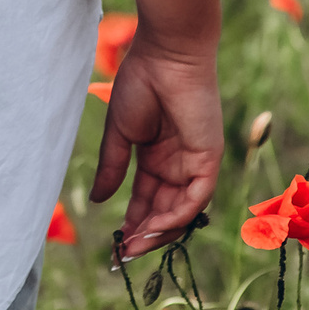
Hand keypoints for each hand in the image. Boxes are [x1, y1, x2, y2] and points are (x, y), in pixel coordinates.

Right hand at [87, 40, 220, 261]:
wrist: (165, 54)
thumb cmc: (140, 83)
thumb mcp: (119, 133)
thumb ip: (112, 168)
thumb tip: (99, 202)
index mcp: (157, 157)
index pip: (147, 200)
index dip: (133, 222)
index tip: (115, 245)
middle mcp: (178, 165)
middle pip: (165, 211)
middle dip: (145, 234)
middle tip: (123, 254)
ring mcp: (195, 163)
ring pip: (181, 212)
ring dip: (159, 231)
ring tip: (134, 246)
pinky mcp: (209, 158)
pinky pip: (195, 197)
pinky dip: (177, 216)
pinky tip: (154, 225)